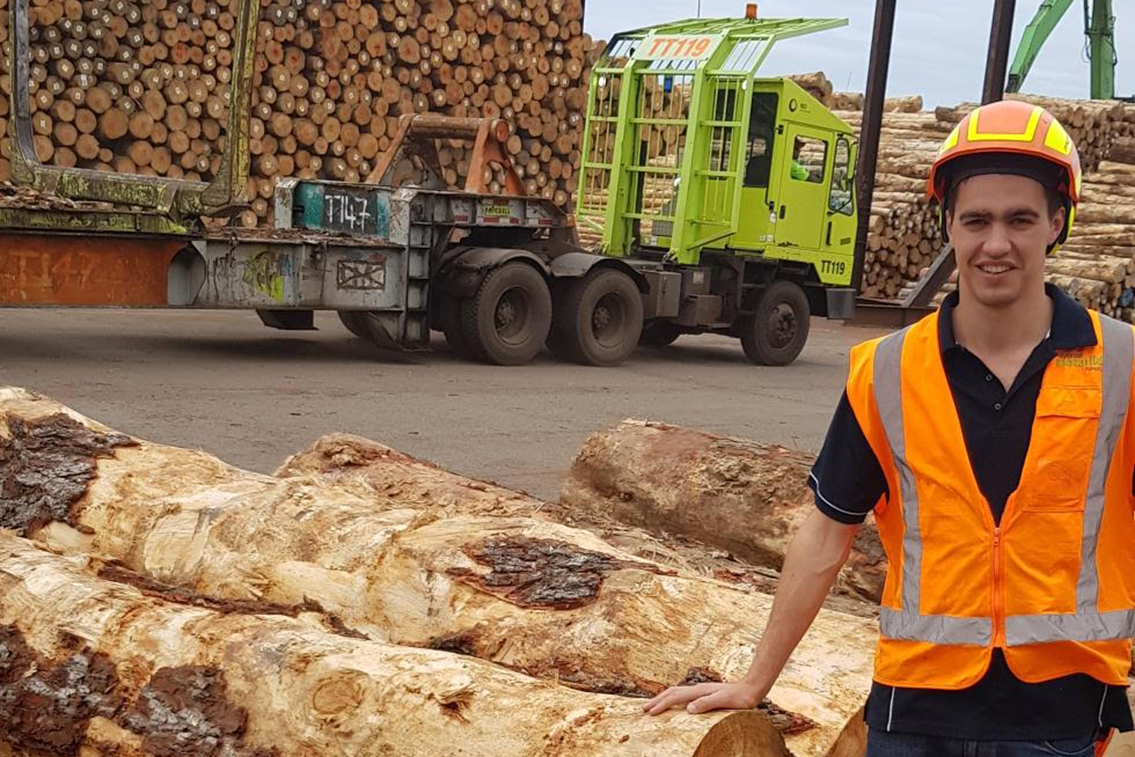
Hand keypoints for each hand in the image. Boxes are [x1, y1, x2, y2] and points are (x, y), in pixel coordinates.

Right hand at [642, 681, 762, 715]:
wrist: (751, 689)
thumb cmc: (739, 698)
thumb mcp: (723, 701)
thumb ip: (706, 703)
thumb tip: (688, 708)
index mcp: (699, 691)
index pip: (675, 697)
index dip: (661, 704)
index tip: (649, 712)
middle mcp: (697, 689)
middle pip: (672, 693)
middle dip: (657, 700)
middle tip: (643, 709)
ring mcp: (700, 691)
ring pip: (676, 693)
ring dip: (663, 699)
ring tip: (653, 706)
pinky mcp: (704, 694)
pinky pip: (683, 696)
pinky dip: (673, 699)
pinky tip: (674, 704)